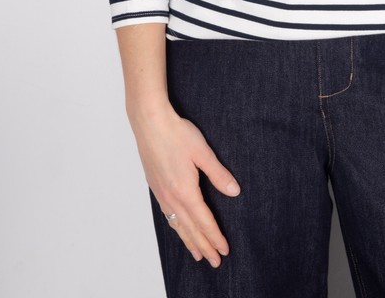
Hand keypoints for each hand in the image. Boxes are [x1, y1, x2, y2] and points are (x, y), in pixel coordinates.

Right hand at [130, 104, 241, 266]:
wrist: (150, 123)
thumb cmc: (177, 134)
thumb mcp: (202, 152)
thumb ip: (218, 174)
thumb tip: (234, 191)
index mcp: (185, 191)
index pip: (204, 221)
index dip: (215, 237)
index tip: (224, 250)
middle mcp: (171, 197)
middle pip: (190, 229)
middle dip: (204, 246)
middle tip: (215, 261)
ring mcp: (161, 194)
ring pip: (177, 225)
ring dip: (189, 241)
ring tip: (197, 254)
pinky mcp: (155, 187)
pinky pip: (167, 216)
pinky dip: (176, 228)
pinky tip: (178, 229)